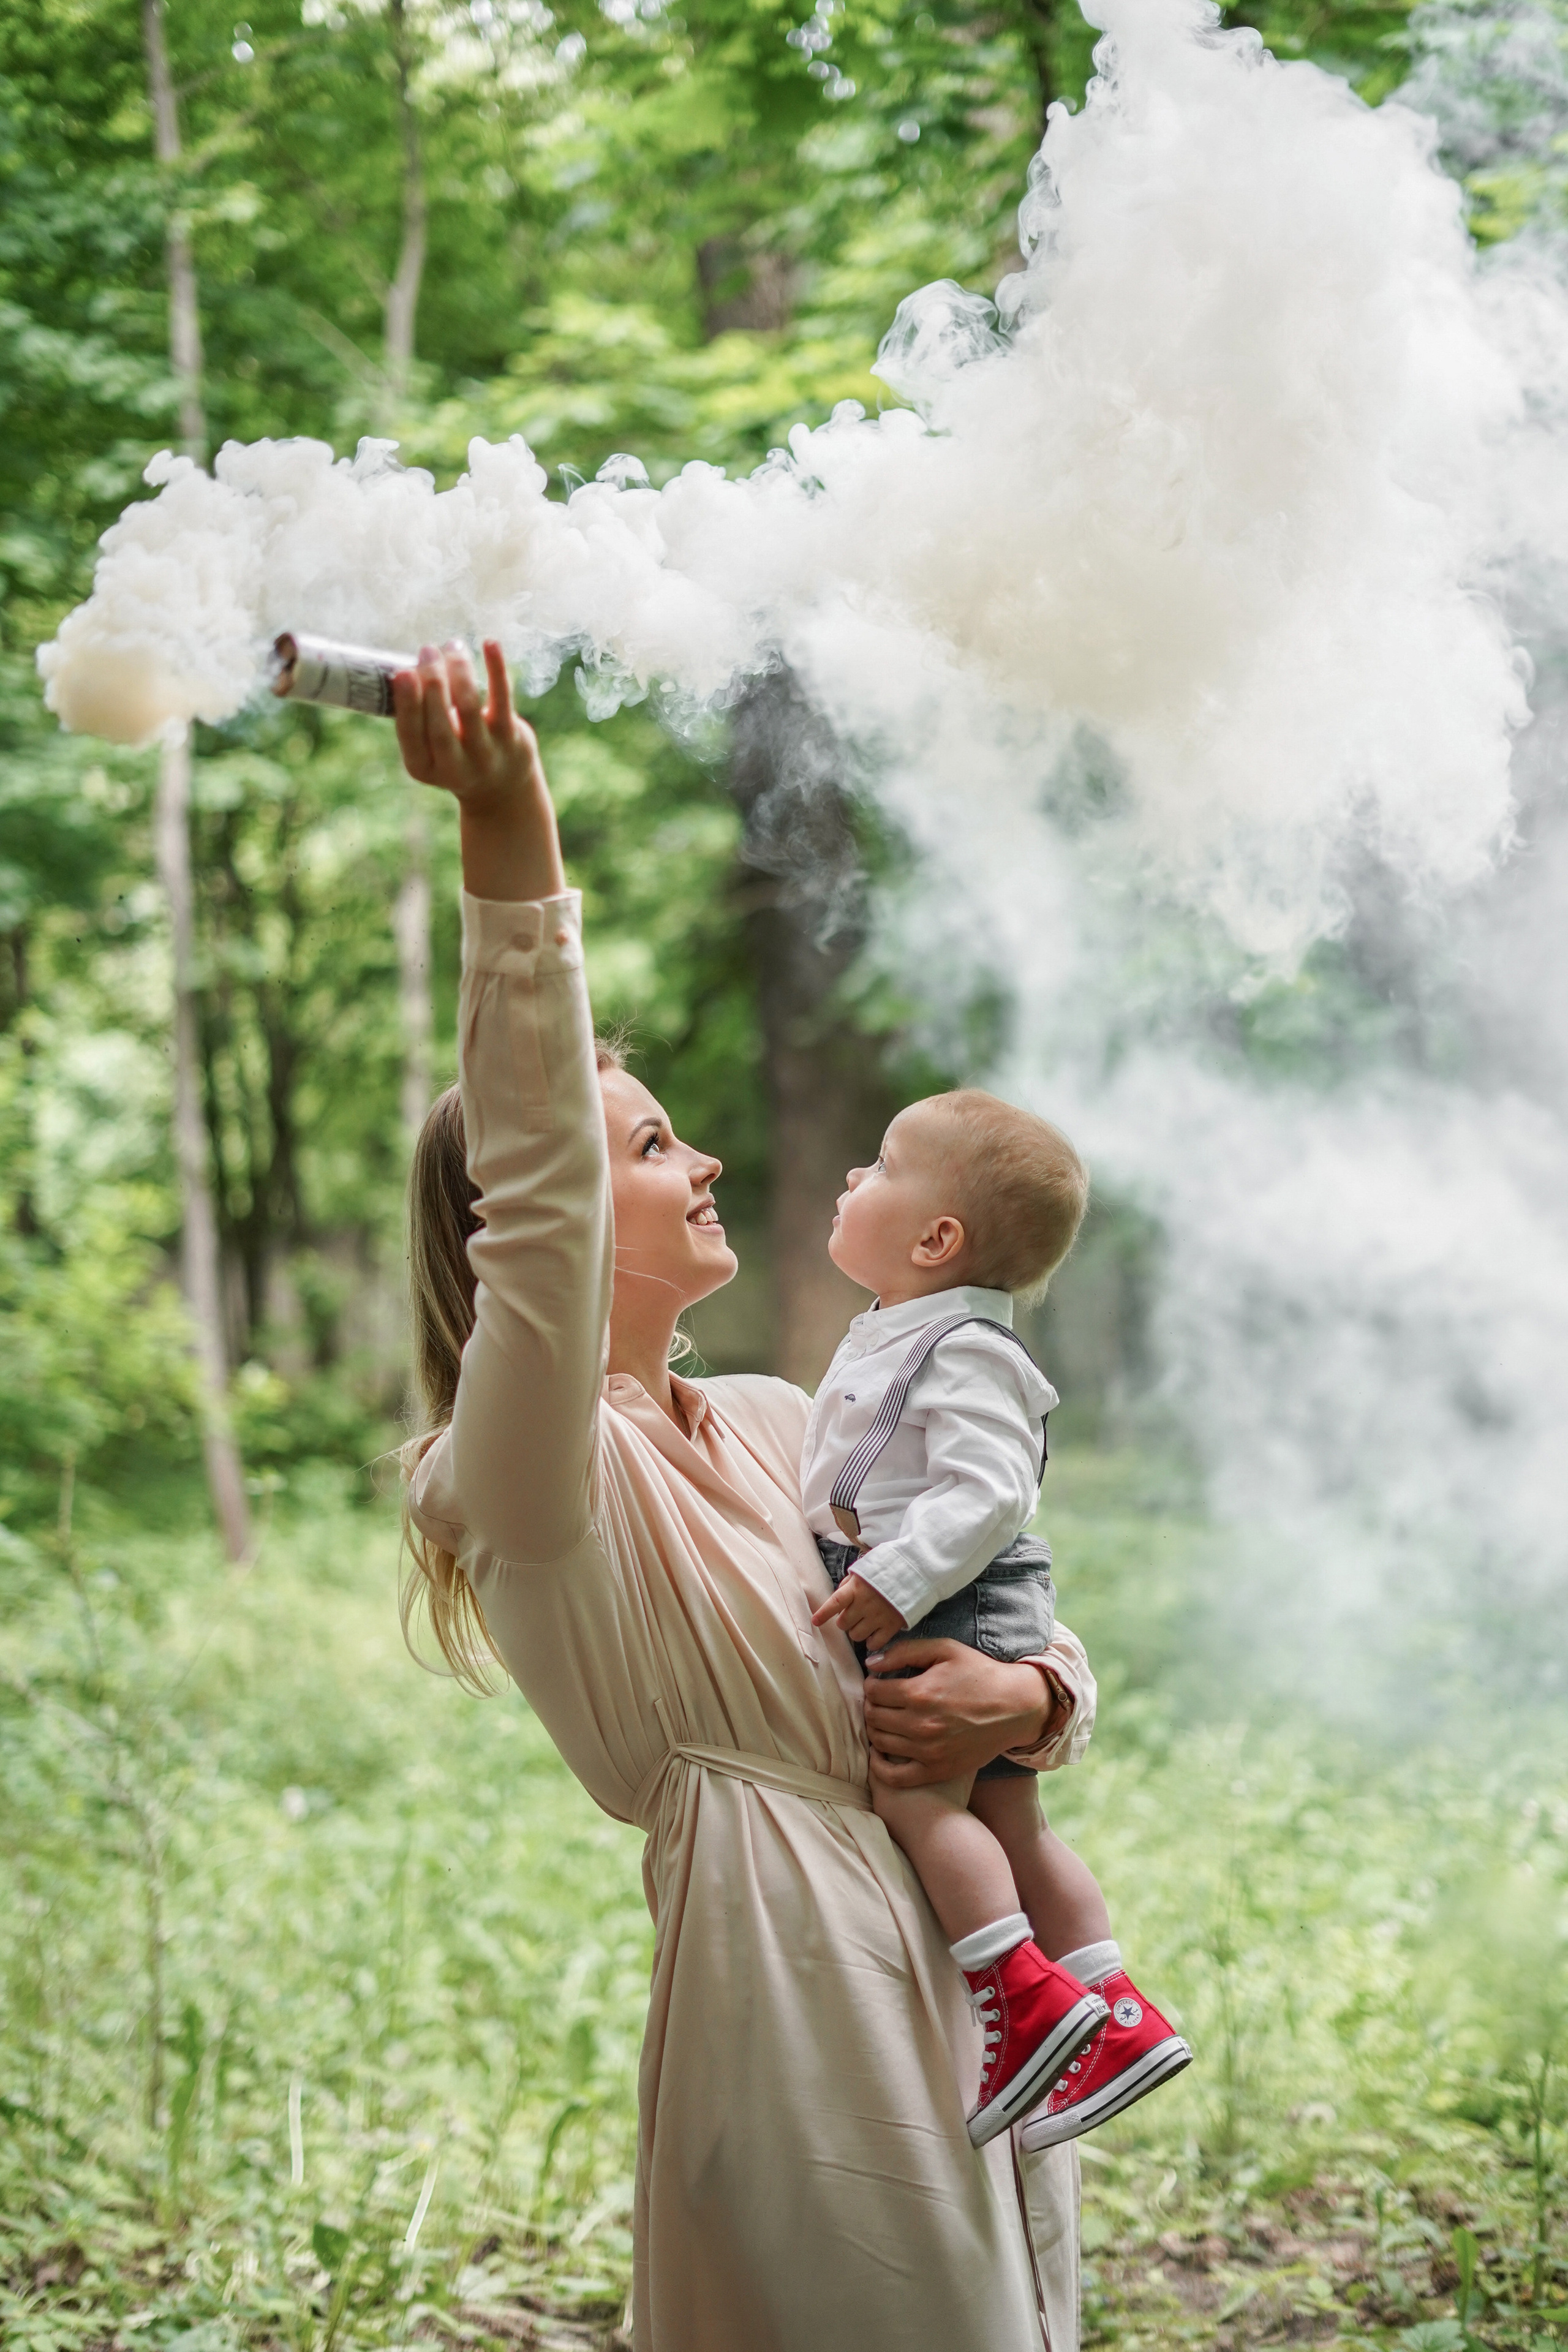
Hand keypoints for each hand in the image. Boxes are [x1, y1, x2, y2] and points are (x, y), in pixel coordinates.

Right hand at [392, 640, 565, 902]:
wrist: (502, 787)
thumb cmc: (455, 753)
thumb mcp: (428, 745)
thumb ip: (418, 713)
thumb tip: (411, 663)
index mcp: (423, 767)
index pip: (411, 735)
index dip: (407, 703)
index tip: (403, 672)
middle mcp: (454, 767)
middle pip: (440, 725)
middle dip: (432, 683)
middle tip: (427, 651)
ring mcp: (486, 754)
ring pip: (469, 707)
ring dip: (458, 672)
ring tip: (452, 646)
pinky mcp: (512, 738)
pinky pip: (502, 698)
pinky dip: (495, 668)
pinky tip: (489, 643)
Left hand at [811, 1571, 906, 1649]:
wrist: (915, 1571)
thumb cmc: (888, 1567)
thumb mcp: (864, 1569)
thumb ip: (850, 1584)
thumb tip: (839, 1600)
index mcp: (857, 1588)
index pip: (835, 1603)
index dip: (823, 1613)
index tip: (815, 1621)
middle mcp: (865, 1604)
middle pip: (843, 1623)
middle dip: (845, 1621)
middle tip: (853, 1614)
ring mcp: (878, 1617)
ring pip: (856, 1636)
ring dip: (856, 1631)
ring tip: (864, 1623)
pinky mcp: (892, 1626)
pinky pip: (874, 1643)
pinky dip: (871, 1641)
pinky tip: (874, 1633)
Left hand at [862, 1640, 1057, 1790]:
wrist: (1015, 1707)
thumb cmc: (980, 1674)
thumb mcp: (945, 1649)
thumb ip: (904, 1651)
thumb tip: (871, 1663)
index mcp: (920, 1693)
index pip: (874, 1692)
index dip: (872, 1685)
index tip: (879, 1683)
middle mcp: (920, 1725)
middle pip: (873, 1716)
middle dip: (871, 1705)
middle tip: (881, 1701)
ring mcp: (928, 1751)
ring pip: (879, 1742)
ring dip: (874, 1729)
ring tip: (884, 1719)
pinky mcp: (937, 1770)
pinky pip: (895, 1777)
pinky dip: (879, 1767)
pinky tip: (879, 1753)